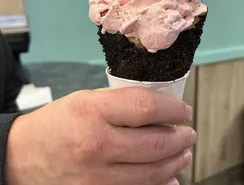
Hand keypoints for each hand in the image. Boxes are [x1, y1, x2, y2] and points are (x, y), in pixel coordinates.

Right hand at [5, 87, 195, 184]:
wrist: (22, 156)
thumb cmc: (59, 122)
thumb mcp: (88, 99)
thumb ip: (124, 103)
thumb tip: (161, 111)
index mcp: (93, 111)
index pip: (146, 107)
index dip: (173, 108)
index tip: (184, 110)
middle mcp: (96, 145)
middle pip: (155, 143)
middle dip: (181, 137)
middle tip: (189, 132)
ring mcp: (96, 177)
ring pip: (152, 172)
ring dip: (176, 161)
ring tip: (184, 152)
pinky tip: (170, 177)